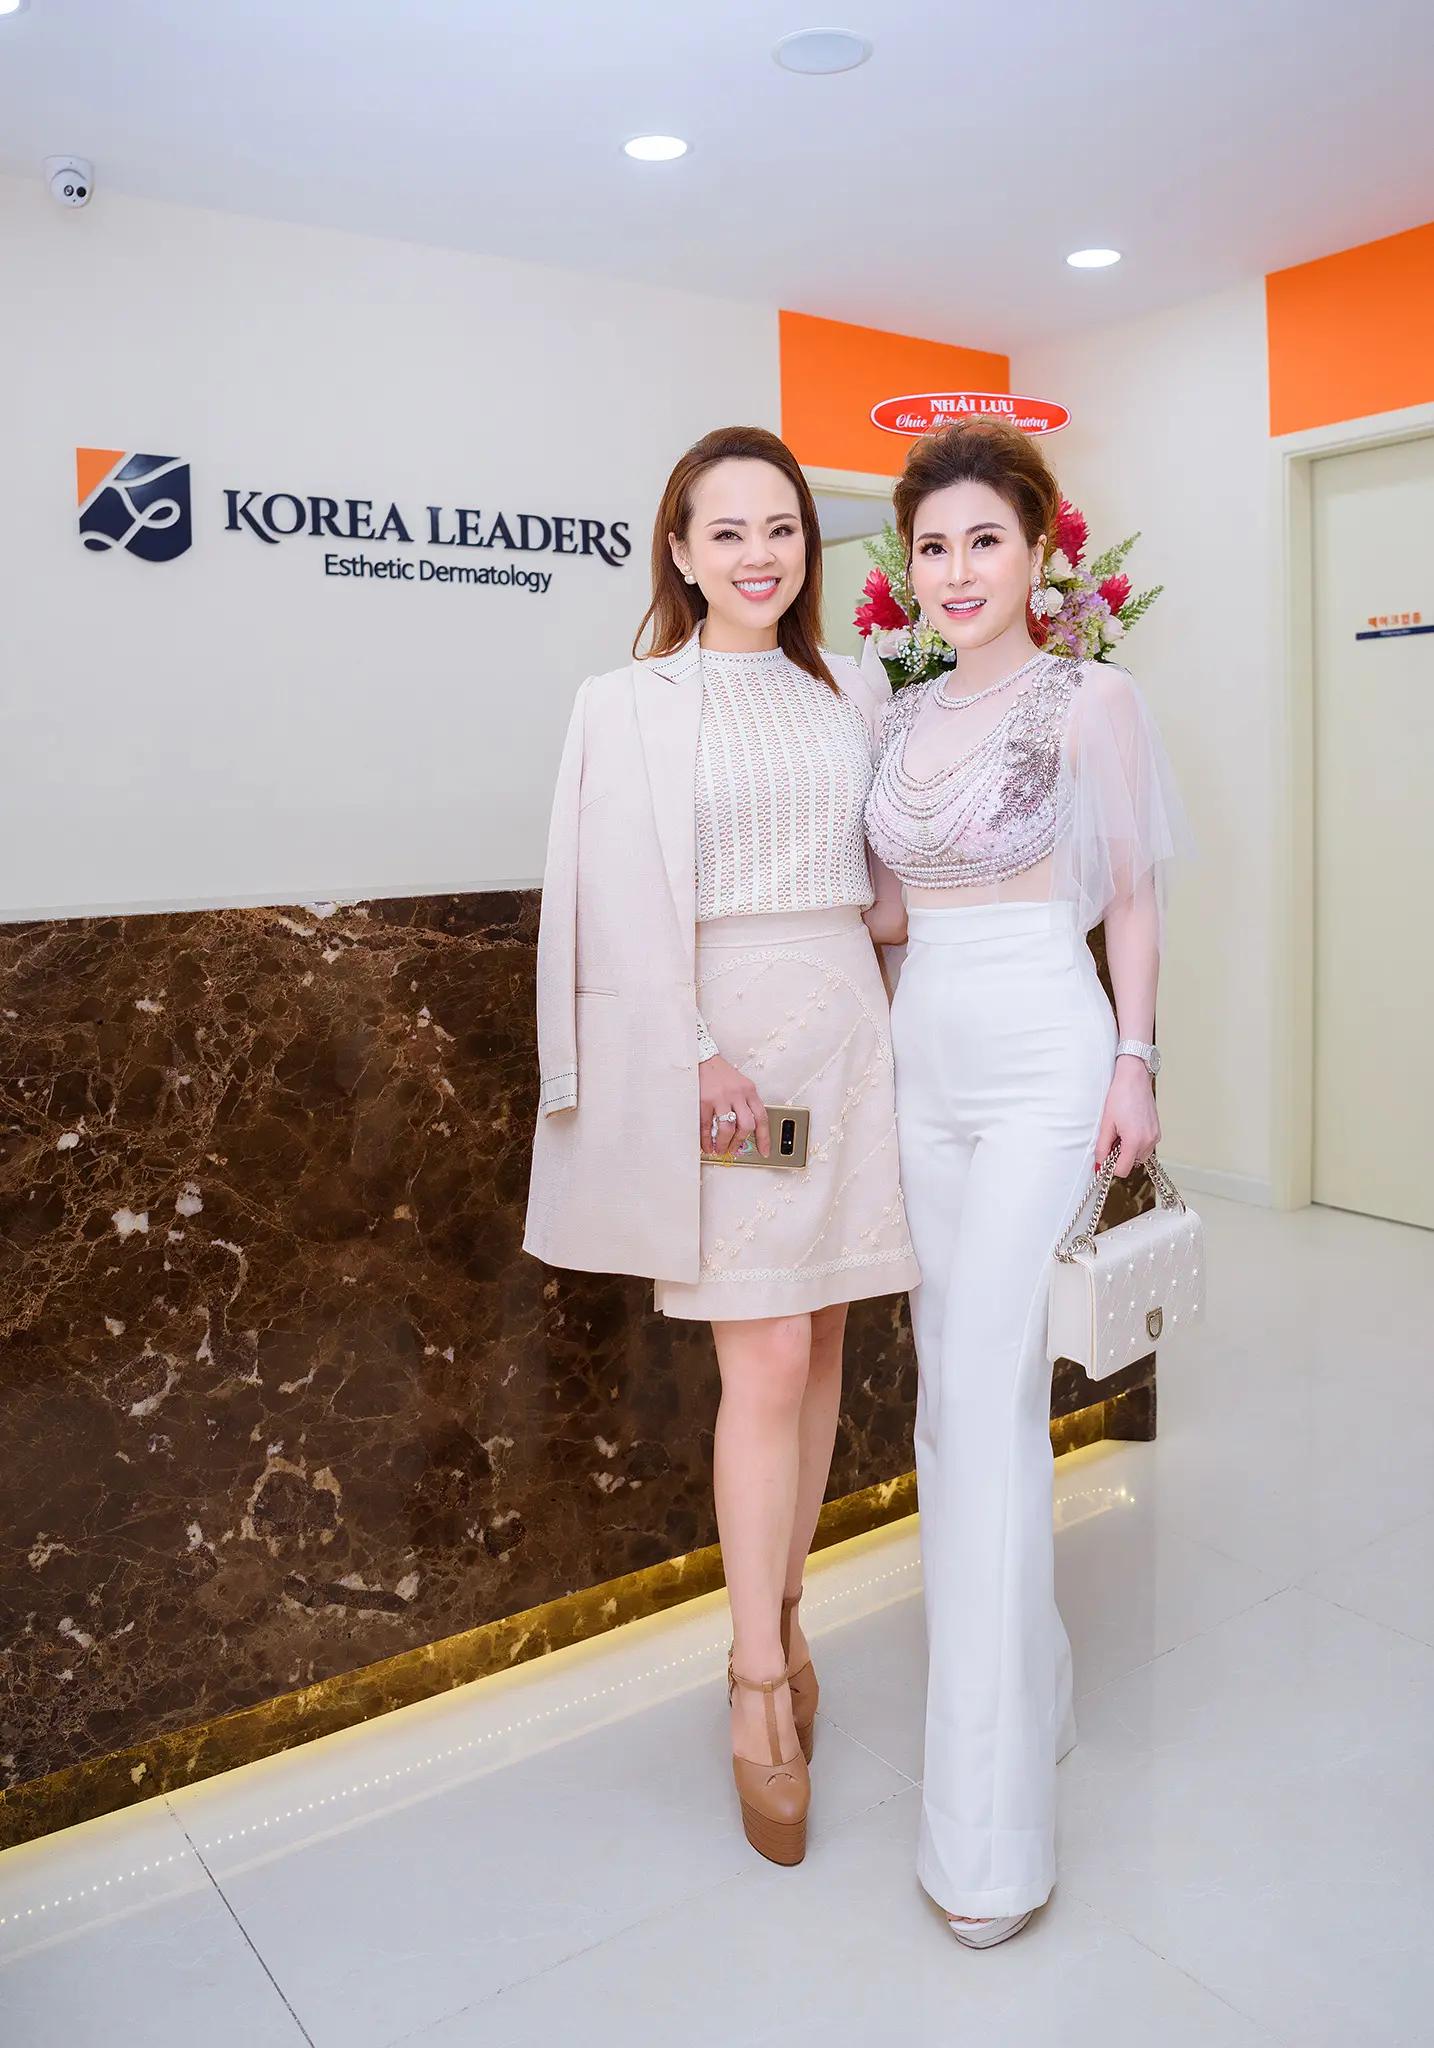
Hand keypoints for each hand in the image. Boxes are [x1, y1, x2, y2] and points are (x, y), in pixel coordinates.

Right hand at [699, 1053, 769, 1158]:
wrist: (702, 1058)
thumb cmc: (721, 1074)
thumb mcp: (740, 1085)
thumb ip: (745, 1104)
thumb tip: (744, 1130)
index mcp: (749, 1091)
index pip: (762, 1117)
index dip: (764, 1137)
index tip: (764, 1151)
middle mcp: (737, 1094)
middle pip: (746, 1126)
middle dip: (740, 1142)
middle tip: (734, 1150)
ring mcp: (721, 1097)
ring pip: (727, 1129)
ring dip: (724, 1144)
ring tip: (719, 1149)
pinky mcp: (704, 1100)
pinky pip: (706, 1126)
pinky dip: (706, 1139)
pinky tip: (706, 1145)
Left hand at [1095, 1057, 1160, 1176]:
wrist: (1134, 1078)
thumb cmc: (1120, 1096)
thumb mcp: (1106, 1124)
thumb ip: (1102, 1148)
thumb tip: (1099, 1165)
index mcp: (1135, 1141)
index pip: (1123, 1170)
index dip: (1110, 1167)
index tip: (1104, 1157)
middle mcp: (1149, 1141)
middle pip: (1132, 1164)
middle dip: (1120, 1157)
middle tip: (1111, 1139)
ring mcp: (1155, 1137)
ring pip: (1139, 1156)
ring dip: (1128, 1151)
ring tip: (1120, 1132)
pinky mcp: (1157, 1132)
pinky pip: (1145, 1147)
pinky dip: (1136, 1144)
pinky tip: (1128, 1129)